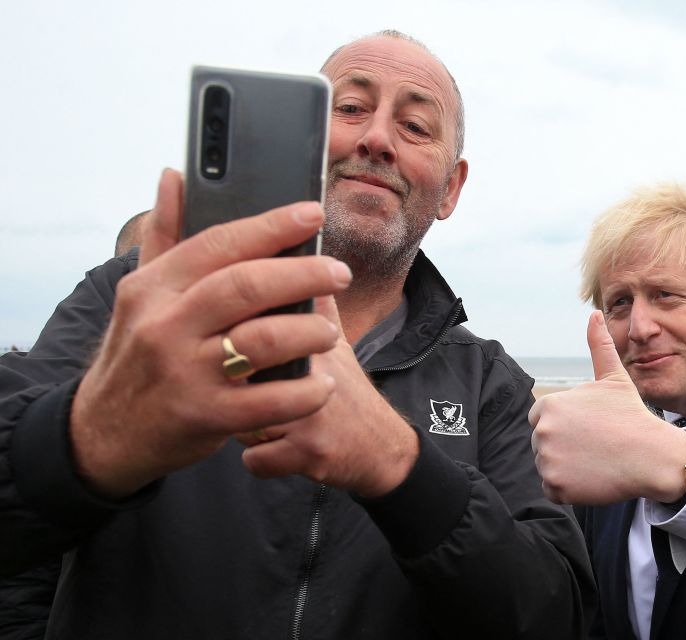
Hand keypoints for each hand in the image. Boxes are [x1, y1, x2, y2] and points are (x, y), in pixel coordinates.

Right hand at [70, 170, 351, 497]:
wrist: (105, 433)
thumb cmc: (136, 354)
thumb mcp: (139, 293)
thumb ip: (164, 235)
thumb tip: (175, 176)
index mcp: (152, 288)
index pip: (218, 243)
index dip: (272, 226)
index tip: (313, 214)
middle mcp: (165, 326)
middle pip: (247, 286)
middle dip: (304, 274)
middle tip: (339, 272)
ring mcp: (185, 373)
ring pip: (264, 340)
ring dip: (310, 331)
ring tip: (330, 331)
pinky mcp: (206, 417)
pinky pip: (271, 401)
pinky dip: (306, 392)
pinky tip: (322, 384)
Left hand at [239, 296, 418, 497]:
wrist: (382, 445)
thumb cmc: (348, 391)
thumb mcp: (336, 341)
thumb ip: (311, 304)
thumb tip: (290, 257)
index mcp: (311, 341)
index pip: (255, 329)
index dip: (234, 342)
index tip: (231, 353)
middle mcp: (311, 372)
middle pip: (239, 374)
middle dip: (230, 386)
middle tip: (243, 392)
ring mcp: (309, 413)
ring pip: (239, 420)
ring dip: (243, 426)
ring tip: (265, 421)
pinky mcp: (308, 453)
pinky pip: (255, 460)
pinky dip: (259, 461)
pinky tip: (275, 451)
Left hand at [529, 311, 685, 504]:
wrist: (651, 456)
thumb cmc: (632, 416)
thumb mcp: (614, 378)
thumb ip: (598, 346)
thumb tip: (594, 314)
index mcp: (549, 405)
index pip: (542, 419)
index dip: (565, 425)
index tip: (588, 428)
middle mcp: (542, 431)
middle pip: (542, 443)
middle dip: (564, 446)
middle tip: (594, 446)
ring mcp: (548, 460)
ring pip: (547, 466)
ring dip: (566, 467)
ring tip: (595, 460)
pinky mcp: (556, 486)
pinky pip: (553, 489)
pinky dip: (569, 488)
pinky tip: (592, 477)